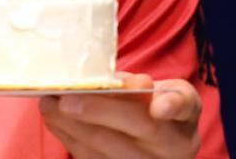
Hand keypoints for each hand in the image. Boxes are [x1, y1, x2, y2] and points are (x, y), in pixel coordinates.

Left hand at [38, 72, 200, 158]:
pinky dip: (72, 140)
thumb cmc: (151, 104)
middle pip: (141, 128)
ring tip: (49, 106)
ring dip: (75, 128)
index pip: (184, 105)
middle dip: (99, 112)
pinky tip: (55, 122)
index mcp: (186, 113)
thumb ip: (134, 84)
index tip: (158, 107)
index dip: (171, 106)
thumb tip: (113, 84)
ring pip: (114, 152)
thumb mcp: (153, 88)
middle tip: (65, 100)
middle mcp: (177, 144)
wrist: (156, 140)